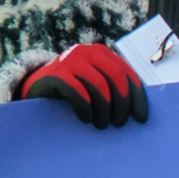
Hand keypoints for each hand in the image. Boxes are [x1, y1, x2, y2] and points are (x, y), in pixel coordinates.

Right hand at [13, 40, 150, 130]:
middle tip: (119, 123)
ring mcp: (70, 61)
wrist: (37, 87)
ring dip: (104, 109)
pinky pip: (78, 91)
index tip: (141, 118)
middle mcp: (87, 52)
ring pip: (99, 85)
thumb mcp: (94, 83)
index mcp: (101, 53)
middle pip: (116, 77)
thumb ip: (113, 87)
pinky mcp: (56, 75)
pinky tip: (86, 118)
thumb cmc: (72, 89)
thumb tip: (140, 110)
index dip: (137, 96)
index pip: (127, 73)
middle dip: (122, 103)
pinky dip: (85, 107)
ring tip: (102, 124)